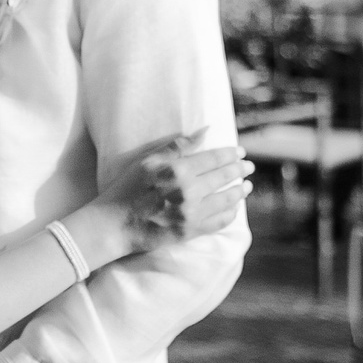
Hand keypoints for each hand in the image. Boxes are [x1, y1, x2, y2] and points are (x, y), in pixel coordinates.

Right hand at [93, 133, 251, 252]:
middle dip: (240, 170)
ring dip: (240, 191)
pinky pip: (220, 222)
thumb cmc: (127, 189)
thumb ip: (177, 146)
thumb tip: (205, 131)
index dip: (231, 154)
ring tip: (247, 186)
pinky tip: (234, 207)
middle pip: (224, 177)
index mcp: (178, 171)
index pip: (214, 158)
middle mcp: (188, 192)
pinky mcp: (191, 232)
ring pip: (227, 200)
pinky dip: (231, 213)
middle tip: (249, 166)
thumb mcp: (148, 162)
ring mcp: (192, 214)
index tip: (241, 152)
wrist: (114, 225)